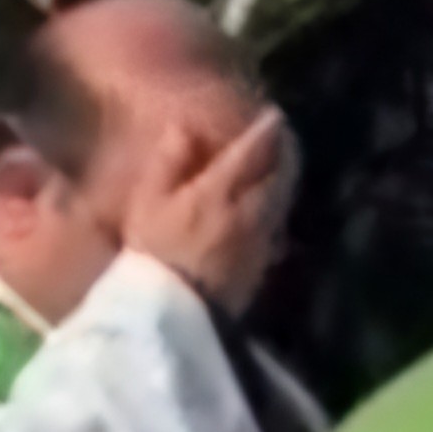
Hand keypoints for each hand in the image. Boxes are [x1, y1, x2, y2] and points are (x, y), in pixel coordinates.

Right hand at [118, 109, 289, 314]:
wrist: (168, 316)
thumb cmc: (148, 255)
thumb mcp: (145, 204)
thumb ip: (167, 163)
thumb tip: (183, 129)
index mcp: (218, 190)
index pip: (251, 150)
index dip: (265, 130)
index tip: (274, 115)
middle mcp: (249, 210)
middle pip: (281, 173)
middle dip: (288, 152)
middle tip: (287, 139)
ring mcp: (260, 239)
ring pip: (284, 199)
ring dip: (287, 179)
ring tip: (284, 168)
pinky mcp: (262, 265)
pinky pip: (276, 227)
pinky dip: (278, 210)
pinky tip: (270, 210)